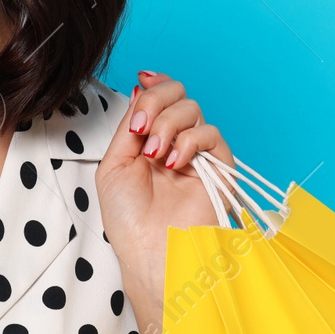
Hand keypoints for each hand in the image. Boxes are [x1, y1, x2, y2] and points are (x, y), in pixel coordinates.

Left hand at [95, 71, 234, 333]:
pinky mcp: (218, 169)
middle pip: (178, 94)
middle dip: (157, 103)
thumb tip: (140, 87)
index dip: (154, 85)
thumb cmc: (128, 218)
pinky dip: (189, 141)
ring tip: (155, 154)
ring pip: (193, 109)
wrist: (149, 251)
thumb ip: (130, 126)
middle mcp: (174, 142)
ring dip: (168, 125)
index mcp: (149, 140)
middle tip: (142, 130)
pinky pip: (211, 135)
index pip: (159, 96)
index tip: (142, 82)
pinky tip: (174, 162)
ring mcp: (196, 155)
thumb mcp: (115, 163)